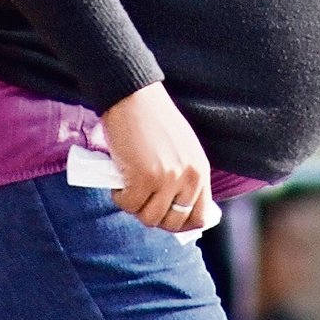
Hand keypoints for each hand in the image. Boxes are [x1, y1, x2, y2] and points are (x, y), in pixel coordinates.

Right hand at [100, 82, 211, 233]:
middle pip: (172, 222)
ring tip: (129, 185)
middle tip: (140, 199)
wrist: (133, 96)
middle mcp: (188, 178)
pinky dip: (119, 196)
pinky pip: (128, 204)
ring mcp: (166, 180)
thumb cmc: (153, 119)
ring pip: (148, 217)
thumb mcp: (182, 149)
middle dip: (154, 215)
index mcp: (200, 170)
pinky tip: (118, 178)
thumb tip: (178, 209)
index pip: (200, 216)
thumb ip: (185, 177)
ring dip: (134, 206)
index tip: (165, 217)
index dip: (181, 223)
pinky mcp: (142, 179)